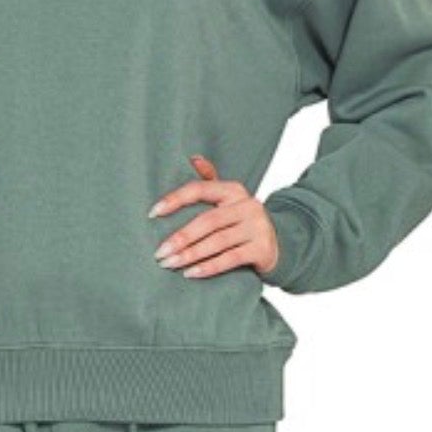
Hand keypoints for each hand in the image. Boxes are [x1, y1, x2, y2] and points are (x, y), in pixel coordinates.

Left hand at [147, 153, 278, 277]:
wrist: (278, 244)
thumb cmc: (243, 222)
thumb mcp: (229, 199)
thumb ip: (211, 180)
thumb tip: (193, 158)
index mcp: (234, 190)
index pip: (200, 189)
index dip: (175, 199)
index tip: (153, 213)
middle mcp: (247, 205)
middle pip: (208, 221)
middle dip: (181, 237)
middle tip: (160, 252)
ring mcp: (257, 227)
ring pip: (217, 242)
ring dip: (190, 255)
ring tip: (170, 264)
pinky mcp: (262, 249)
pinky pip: (230, 259)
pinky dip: (209, 267)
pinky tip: (191, 273)